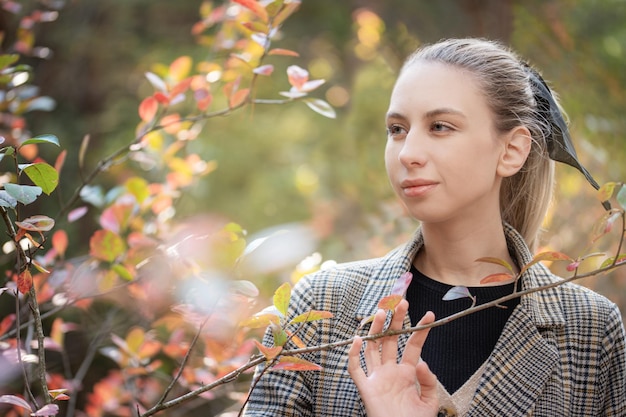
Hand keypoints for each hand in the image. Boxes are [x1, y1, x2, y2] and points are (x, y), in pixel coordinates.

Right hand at [348, 299, 438, 416]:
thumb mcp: (430, 402)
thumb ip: (429, 381)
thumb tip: (421, 362)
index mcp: (406, 373)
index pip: (412, 346)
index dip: (420, 330)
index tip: (429, 315)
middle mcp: (390, 371)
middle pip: (390, 340)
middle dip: (396, 322)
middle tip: (402, 303)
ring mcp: (377, 378)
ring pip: (373, 348)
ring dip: (376, 330)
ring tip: (382, 312)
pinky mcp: (366, 388)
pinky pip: (356, 369)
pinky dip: (354, 354)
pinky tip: (359, 338)